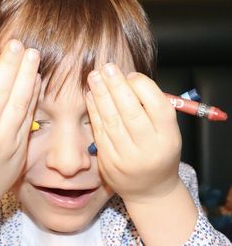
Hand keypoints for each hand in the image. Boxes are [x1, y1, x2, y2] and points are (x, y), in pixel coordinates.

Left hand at [86, 63, 181, 203]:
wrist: (148, 190)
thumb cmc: (158, 152)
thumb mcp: (167, 133)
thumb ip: (152, 110)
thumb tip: (127, 81)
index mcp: (168, 137)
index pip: (157, 107)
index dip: (143, 87)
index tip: (130, 74)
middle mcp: (149, 147)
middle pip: (131, 112)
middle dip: (116, 86)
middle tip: (106, 67)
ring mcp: (127, 157)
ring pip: (112, 121)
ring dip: (101, 96)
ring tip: (94, 76)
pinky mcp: (109, 162)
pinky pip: (99, 132)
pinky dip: (94, 112)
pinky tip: (90, 96)